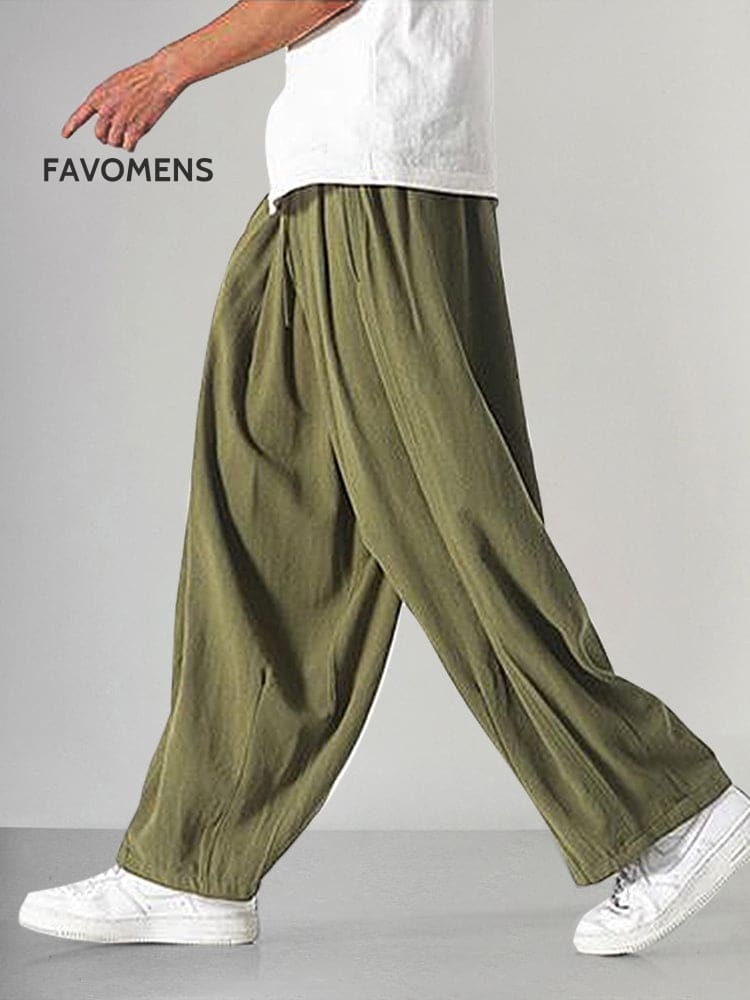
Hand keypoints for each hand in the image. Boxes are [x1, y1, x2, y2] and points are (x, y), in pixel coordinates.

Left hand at [61, 49, 186, 152]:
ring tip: (128, 133)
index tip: (65, 135)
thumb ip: (107, 101)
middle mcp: (107, 109)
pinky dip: (131, 146)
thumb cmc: (141, 77)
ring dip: (120, 141)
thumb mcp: (115, 84)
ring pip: (113, 142)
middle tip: (115, 134)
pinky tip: (135, 140)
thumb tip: (108, 122)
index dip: (71, 127)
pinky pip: (128, 147)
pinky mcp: (136, 128)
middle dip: (106, 137)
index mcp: (99, 96)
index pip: (80, 115)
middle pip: (99, 135)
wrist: (160, 76)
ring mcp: (121, 120)